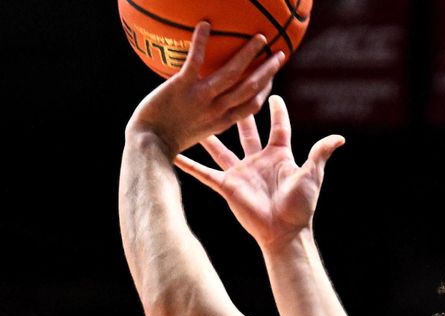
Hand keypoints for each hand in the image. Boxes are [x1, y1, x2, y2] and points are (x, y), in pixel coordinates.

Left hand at [125, 22, 284, 157]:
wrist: (149, 144)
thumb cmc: (167, 139)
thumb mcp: (198, 131)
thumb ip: (209, 118)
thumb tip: (212, 102)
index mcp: (222, 122)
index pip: (252, 105)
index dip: (265, 90)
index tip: (271, 77)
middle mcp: (217, 110)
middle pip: (250, 88)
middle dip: (268, 71)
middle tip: (279, 54)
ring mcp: (201, 98)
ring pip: (233, 74)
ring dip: (249, 54)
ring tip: (259, 38)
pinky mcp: (182, 87)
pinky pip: (196, 62)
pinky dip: (200, 42)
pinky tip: (205, 25)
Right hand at [174, 95, 344, 250]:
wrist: (283, 232)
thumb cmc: (300, 205)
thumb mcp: (312, 175)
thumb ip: (320, 153)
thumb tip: (339, 137)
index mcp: (279, 155)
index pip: (278, 127)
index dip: (276, 111)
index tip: (272, 92)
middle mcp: (258, 160)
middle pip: (246, 131)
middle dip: (238, 113)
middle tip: (227, 93)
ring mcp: (241, 172)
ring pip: (221, 148)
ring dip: (209, 135)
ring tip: (195, 116)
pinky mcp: (227, 186)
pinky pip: (205, 173)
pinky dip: (190, 165)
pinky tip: (174, 154)